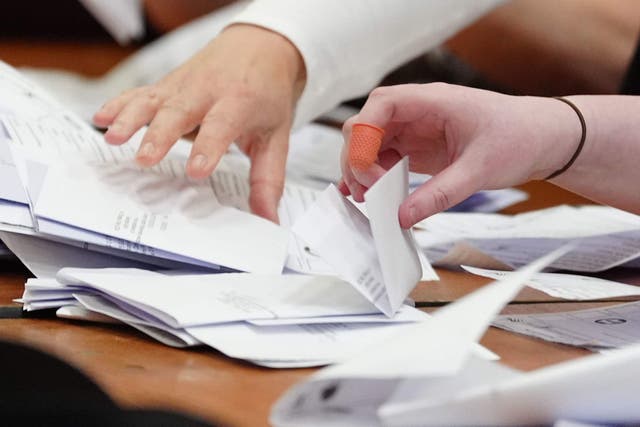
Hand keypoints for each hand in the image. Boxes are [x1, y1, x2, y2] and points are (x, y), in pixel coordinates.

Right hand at [93, 24, 305, 221]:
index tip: (196, 171)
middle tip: (144, 159)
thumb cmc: (267, 94)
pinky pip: (140, 93)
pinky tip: (99, 118)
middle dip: (160, 135)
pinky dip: (119, 104)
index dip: (208, 148)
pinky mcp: (167, 85)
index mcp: (239, 104)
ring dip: (130, 117)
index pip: (221, 127)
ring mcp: (182, 86)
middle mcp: (207, 92)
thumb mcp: (277, 136)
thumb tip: (268, 219)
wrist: (261, 45)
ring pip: (153, 100)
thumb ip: (269, 179)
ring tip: (111, 137)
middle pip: (179, 112)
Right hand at [340, 83, 581, 227]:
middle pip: (367, 125)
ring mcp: (415, 129)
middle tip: (367, 192)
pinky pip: (385, 157)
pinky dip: (373, 175)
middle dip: (358, 157)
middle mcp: (418, 111)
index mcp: (432, 101)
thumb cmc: (519, 139)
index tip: (367, 169)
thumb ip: (439, 194)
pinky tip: (366, 194)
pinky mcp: (418, 147)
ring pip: (371, 143)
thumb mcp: (479, 170)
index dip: (364, 135)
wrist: (543, 139)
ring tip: (367, 199)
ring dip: (362, 169)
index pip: (381, 105)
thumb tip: (403, 216)